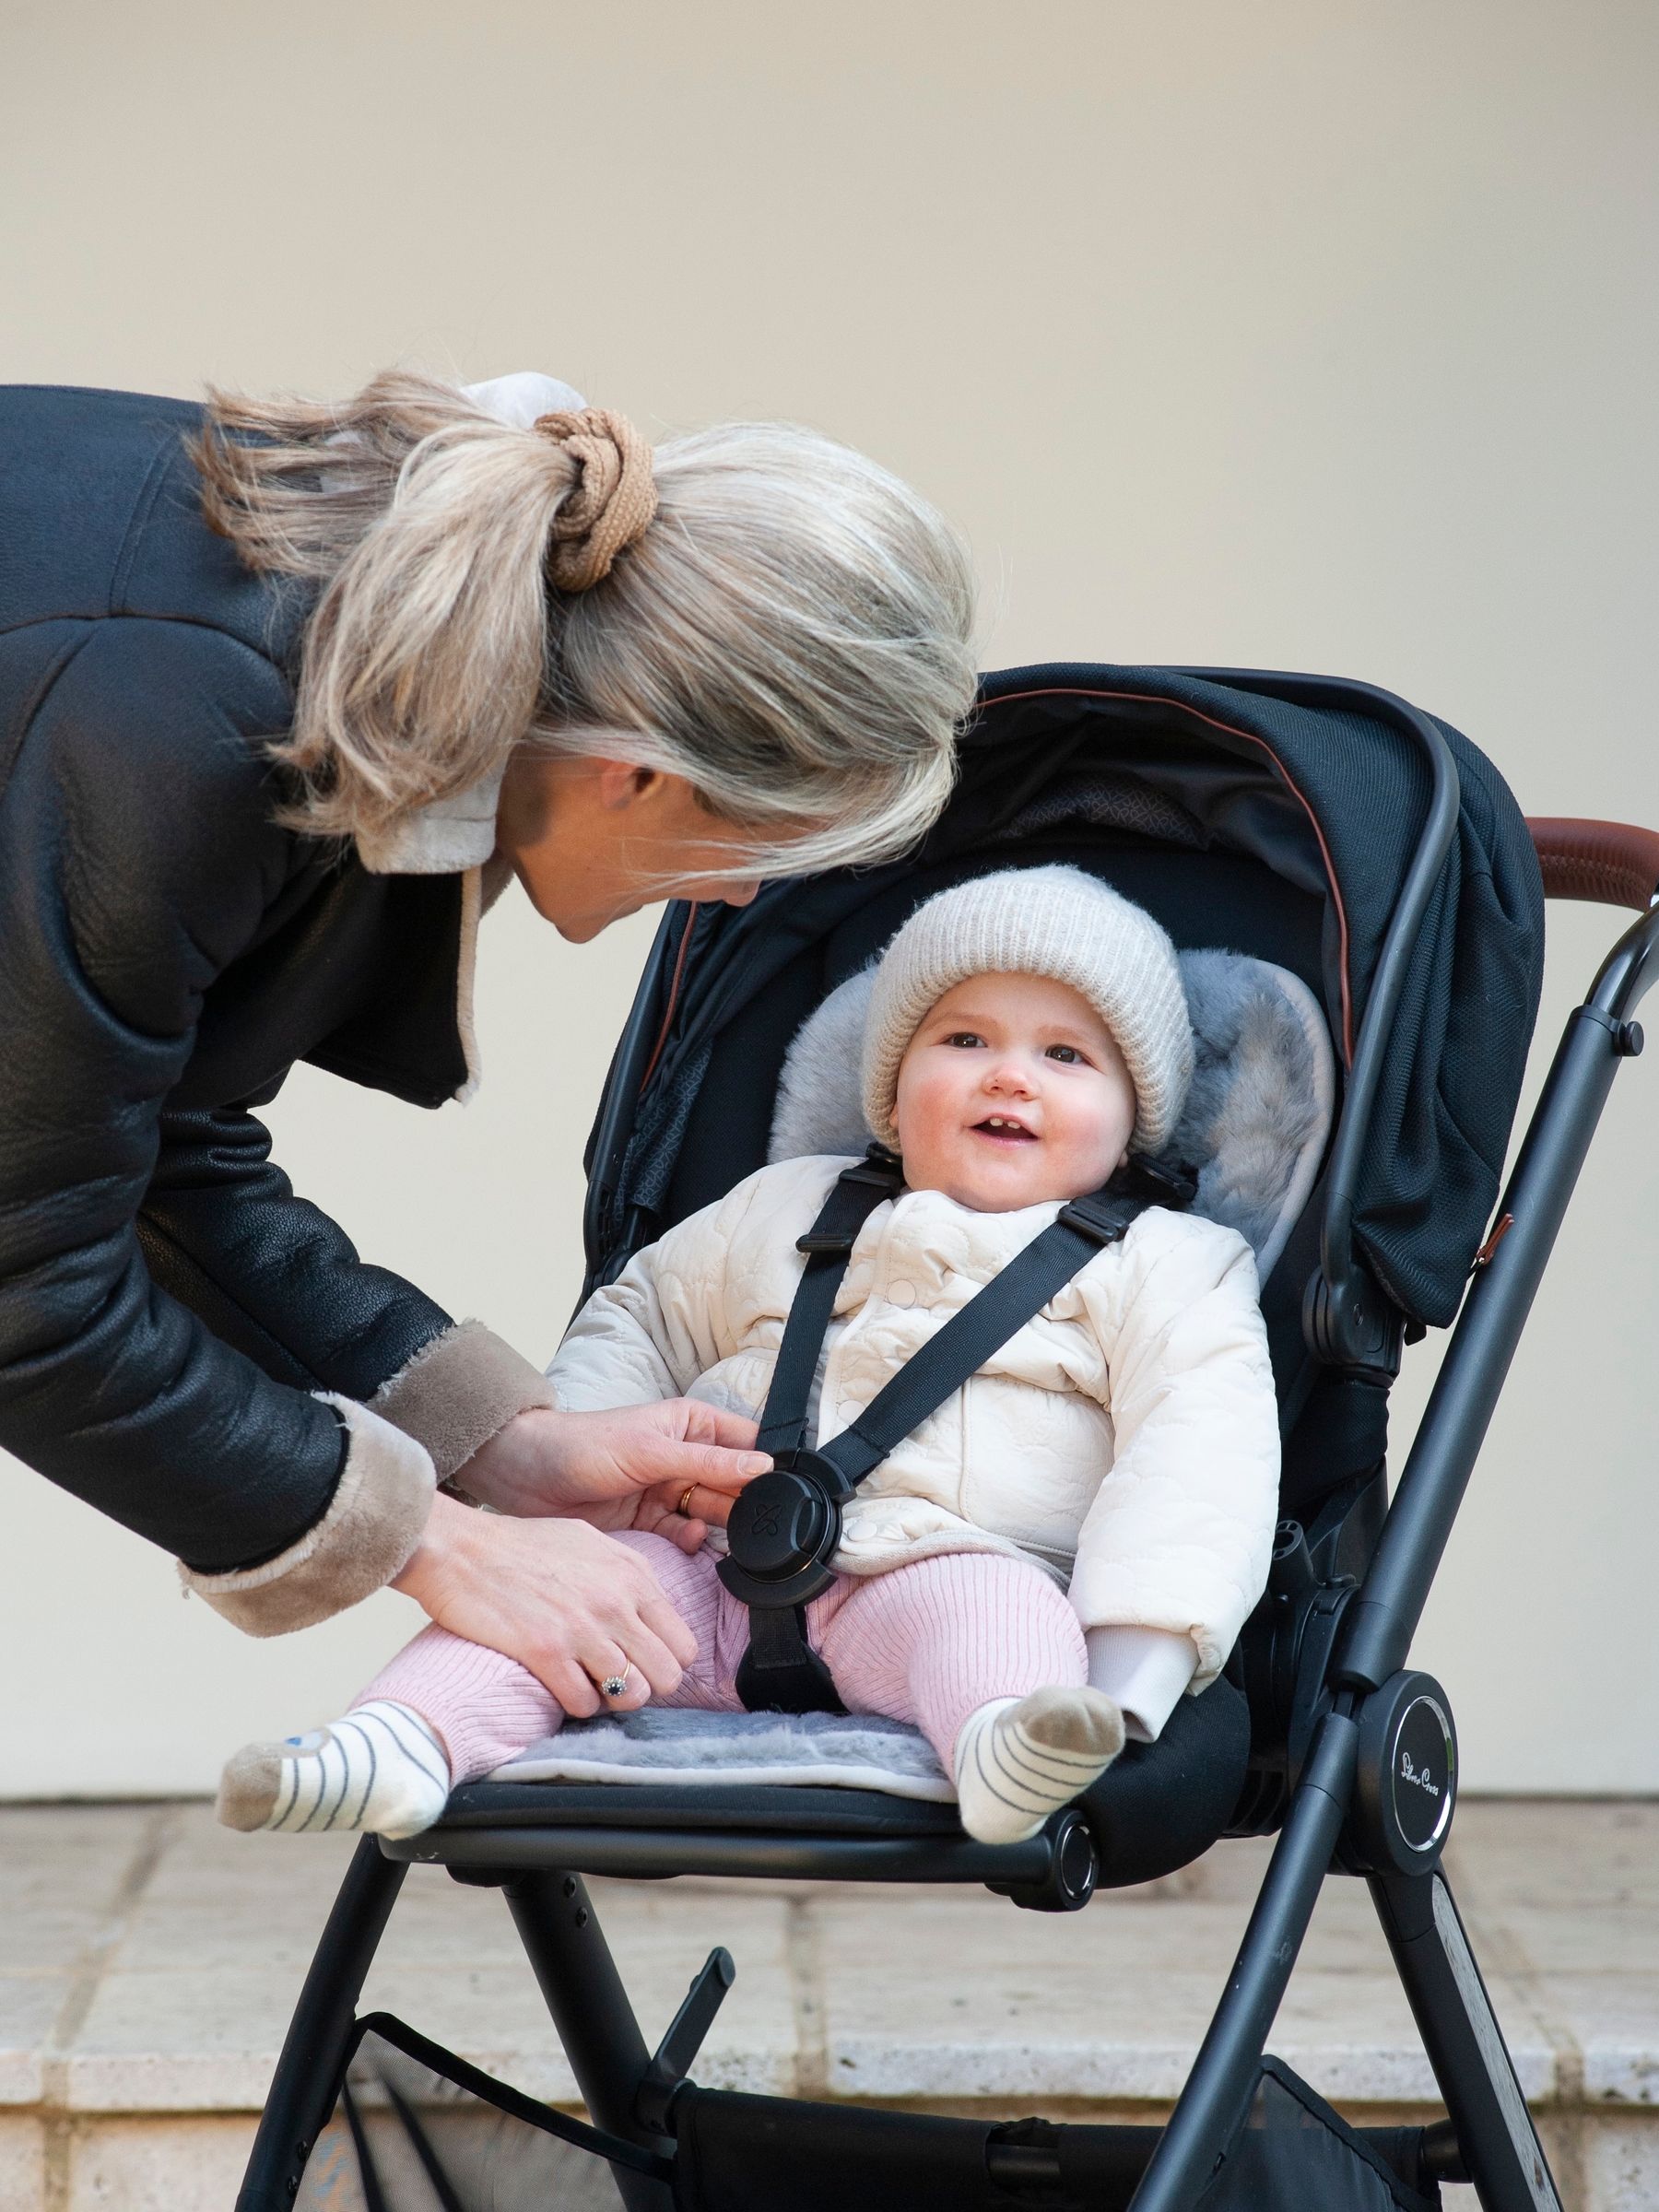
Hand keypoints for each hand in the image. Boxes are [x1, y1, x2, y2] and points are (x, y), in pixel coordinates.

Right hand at [391, 1494, 696, 1714]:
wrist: (461, 1548)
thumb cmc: (521, 1545)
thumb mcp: (591, 1543)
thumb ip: (626, 1576)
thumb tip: (649, 1610)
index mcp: (633, 1574)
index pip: (683, 1644)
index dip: (665, 1662)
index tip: (641, 1664)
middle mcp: (616, 1602)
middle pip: (667, 1676)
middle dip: (647, 1686)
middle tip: (619, 1682)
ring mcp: (583, 1628)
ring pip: (631, 1694)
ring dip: (611, 1699)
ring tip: (589, 1685)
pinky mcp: (545, 1651)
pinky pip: (584, 1704)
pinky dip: (576, 1705)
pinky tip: (561, 1687)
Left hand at [456, 1401, 769, 1551]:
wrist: (526, 1477)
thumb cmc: (582, 1445)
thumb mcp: (651, 1451)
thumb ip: (709, 1463)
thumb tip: (763, 1467)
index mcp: (692, 1424)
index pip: (746, 1443)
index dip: (766, 1464)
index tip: (785, 1490)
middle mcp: (686, 1455)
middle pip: (734, 1482)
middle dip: (745, 1501)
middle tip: (761, 1522)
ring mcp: (668, 1489)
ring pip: (712, 1511)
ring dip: (720, 1525)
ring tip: (729, 1536)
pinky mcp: (650, 1520)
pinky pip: (685, 1533)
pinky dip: (692, 1540)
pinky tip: (692, 1540)